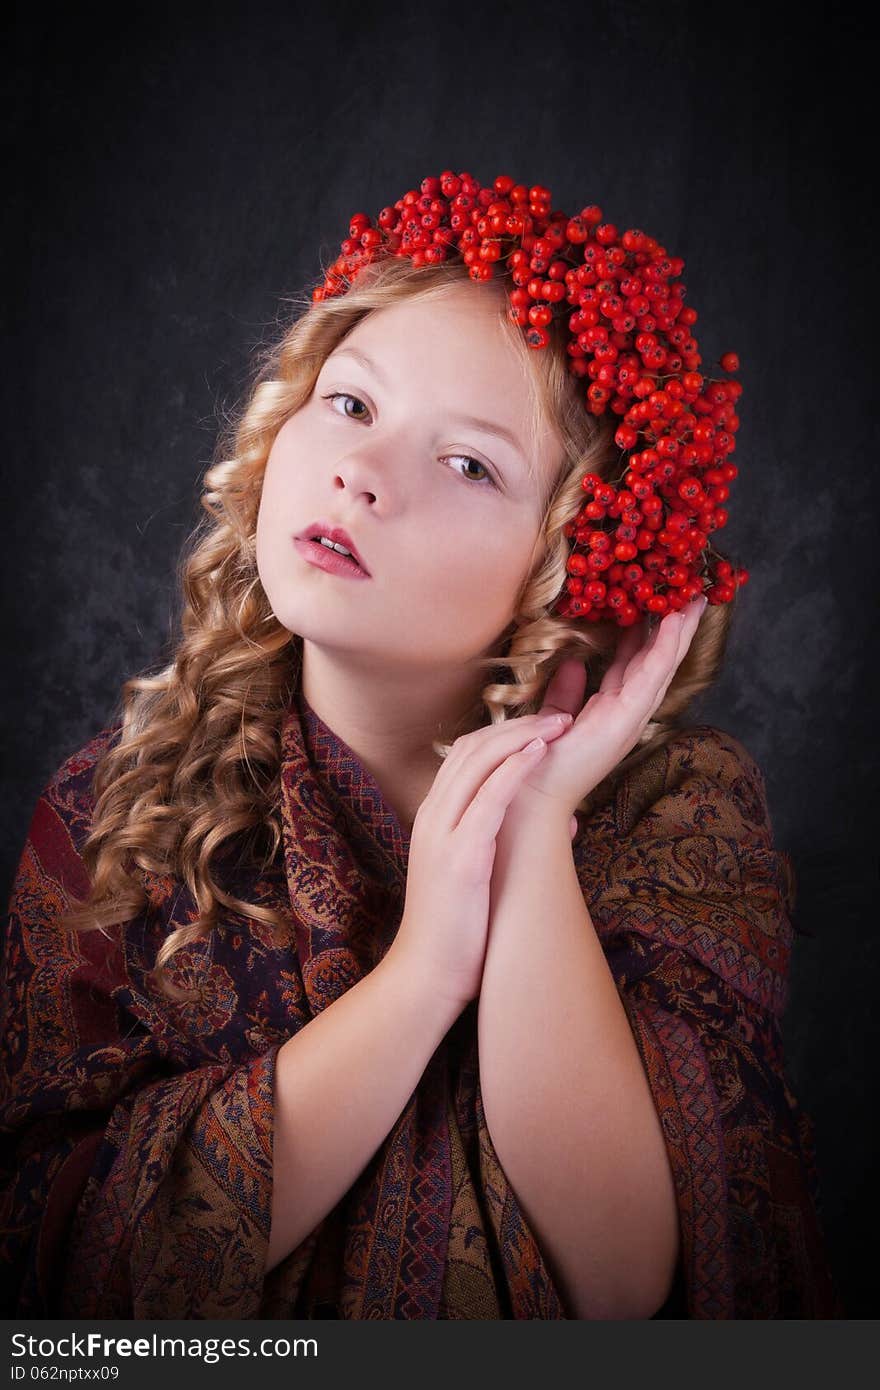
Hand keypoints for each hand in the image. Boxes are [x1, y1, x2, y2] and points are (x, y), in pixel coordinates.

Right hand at [390, 708, 571, 1010]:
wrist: (425, 977)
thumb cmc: (457, 933)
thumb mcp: (482, 878)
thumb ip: (516, 843)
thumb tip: (567, 824)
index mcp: (435, 819)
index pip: (464, 755)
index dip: (504, 732)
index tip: (543, 724)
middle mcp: (433, 817)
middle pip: (471, 748)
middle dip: (518, 724)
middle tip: (560, 712)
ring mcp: (442, 835)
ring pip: (477, 763)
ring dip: (521, 737)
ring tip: (559, 723)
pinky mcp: (459, 857)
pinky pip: (486, 800)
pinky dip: (513, 771)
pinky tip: (539, 754)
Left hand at [505, 596, 707, 833]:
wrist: (532, 798)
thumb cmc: (538, 763)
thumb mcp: (553, 717)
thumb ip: (565, 693)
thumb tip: (574, 664)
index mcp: (610, 712)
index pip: (635, 666)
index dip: (648, 636)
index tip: (656, 606)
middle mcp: (626, 714)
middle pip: (657, 664)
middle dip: (675, 630)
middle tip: (690, 596)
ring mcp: (630, 718)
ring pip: (662, 667)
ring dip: (680, 633)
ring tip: (694, 601)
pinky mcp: (625, 720)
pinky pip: (650, 677)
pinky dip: (665, 649)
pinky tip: (674, 624)